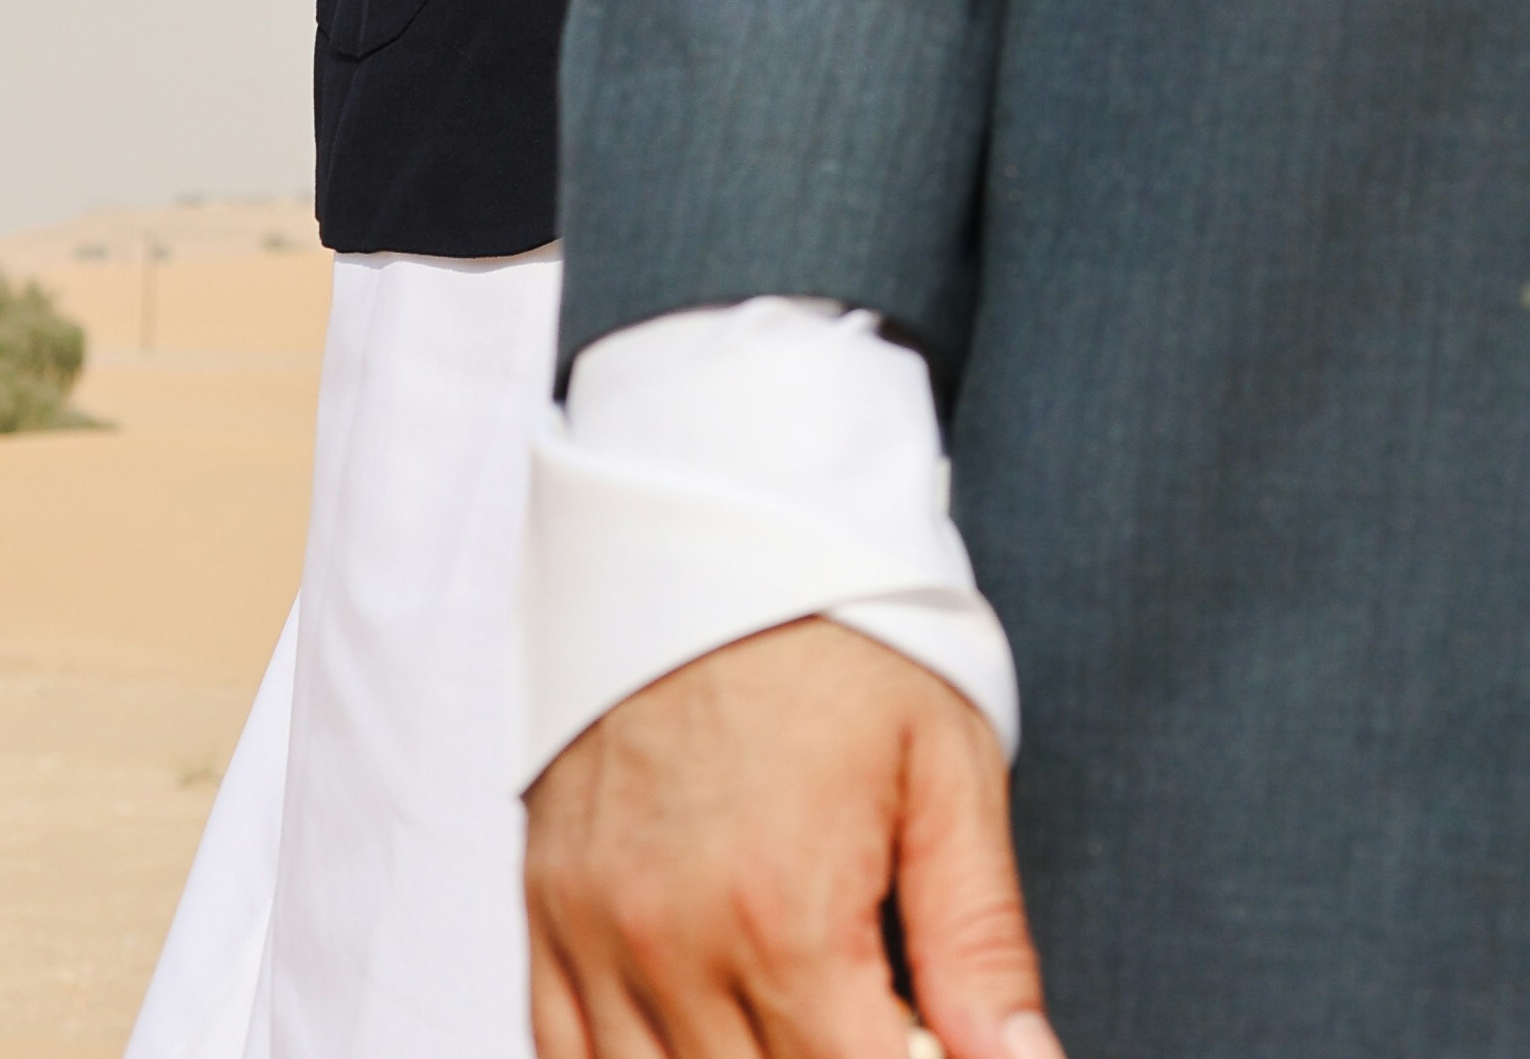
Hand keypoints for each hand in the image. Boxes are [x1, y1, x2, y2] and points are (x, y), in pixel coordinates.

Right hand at [526, 618, 1056, 1058]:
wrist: (712, 526)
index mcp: (787, 917)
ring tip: (800, 1013)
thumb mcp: (948, 769)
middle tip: (876, 1011)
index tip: (934, 1039)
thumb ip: (981, 944)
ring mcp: (595, 938)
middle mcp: (673, 946)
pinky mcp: (548, 917)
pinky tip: (700, 1034)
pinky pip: (563, 1058)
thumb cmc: (844, 638)